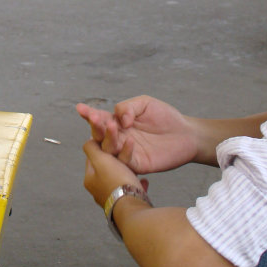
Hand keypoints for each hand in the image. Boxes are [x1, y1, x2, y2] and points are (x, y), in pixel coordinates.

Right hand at [77, 95, 198, 173]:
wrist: (186, 133)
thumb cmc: (165, 117)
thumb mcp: (144, 103)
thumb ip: (127, 107)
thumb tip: (118, 120)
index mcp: (118, 123)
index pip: (100, 119)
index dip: (89, 114)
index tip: (80, 108)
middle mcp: (119, 138)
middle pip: (100, 135)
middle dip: (95, 126)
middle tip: (95, 118)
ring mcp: (127, 152)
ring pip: (110, 149)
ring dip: (108, 138)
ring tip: (112, 126)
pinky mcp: (138, 163)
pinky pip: (125, 160)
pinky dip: (125, 152)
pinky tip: (130, 140)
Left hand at [82, 140, 146, 207]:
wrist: (132, 207)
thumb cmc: (116, 181)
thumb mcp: (100, 159)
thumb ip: (91, 148)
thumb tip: (88, 142)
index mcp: (90, 180)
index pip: (92, 158)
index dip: (101, 147)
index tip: (112, 141)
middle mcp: (98, 191)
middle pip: (106, 169)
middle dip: (117, 159)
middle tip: (126, 152)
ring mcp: (112, 198)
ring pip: (119, 179)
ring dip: (128, 171)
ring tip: (136, 167)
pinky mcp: (125, 205)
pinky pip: (131, 190)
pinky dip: (137, 184)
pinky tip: (144, 181)